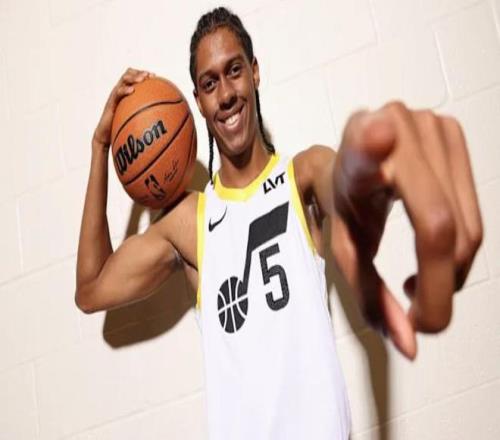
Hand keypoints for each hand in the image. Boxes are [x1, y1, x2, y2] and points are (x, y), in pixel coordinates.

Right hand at [93, 68, 153, 150]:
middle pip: (128, 75)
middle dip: (139, 72)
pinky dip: (125, 90)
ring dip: (133, 77)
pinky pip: (117, 94)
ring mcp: (114, 97)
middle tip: (149, 76)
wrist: (106, 135)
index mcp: (126, 94)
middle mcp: (120, 92)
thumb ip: (146, 116)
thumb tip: (163, 121)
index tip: (154, 76)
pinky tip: (132, 91)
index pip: (133, 77)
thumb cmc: (121, 128)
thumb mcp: (135, 120)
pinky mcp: (110, 103)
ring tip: (142, 79)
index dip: (142, 74)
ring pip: (122, 81)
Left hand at [330, 101, 482, 359]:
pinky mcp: (455, 134)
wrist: (358, 159)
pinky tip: (434, 255)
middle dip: (438, 287)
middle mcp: (394, 130)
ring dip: (450, 273)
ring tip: (418, 285)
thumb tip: (412, 346)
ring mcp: (431, 128)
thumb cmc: (348, 202)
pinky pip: (474, 212)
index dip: (371, 146)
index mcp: (352, 154)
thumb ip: (371, 296)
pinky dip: (460, 249)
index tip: (376, 134)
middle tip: (419, 317)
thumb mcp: (347, 248)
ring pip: (465, 226)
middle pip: (438, 226)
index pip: (362, 151)